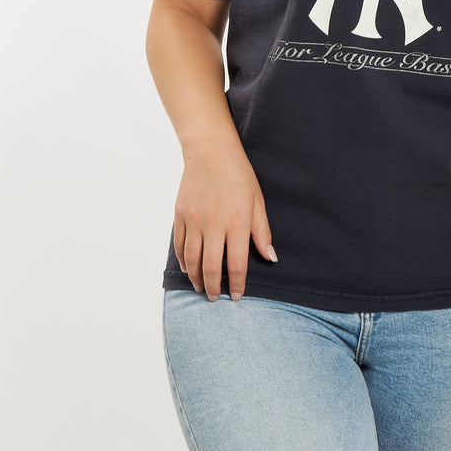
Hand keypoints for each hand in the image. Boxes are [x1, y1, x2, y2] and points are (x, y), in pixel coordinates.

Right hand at [173, 140, 276, 301]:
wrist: (210, 151)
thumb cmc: (239, 175)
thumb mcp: (257, 201)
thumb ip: (262, 232)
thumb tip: (271, 258)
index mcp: (236, 222)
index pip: (235, 264)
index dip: (236, 285)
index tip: (236, 296)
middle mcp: (213, 224)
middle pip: (210, 267)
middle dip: (214, 288)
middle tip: (216, 299)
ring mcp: (194, 220)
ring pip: (192, 259)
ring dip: (196, 278)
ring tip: (202, 288)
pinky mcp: (180, 214)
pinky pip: (179, 245)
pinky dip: (184, 260)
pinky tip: (189, 269)